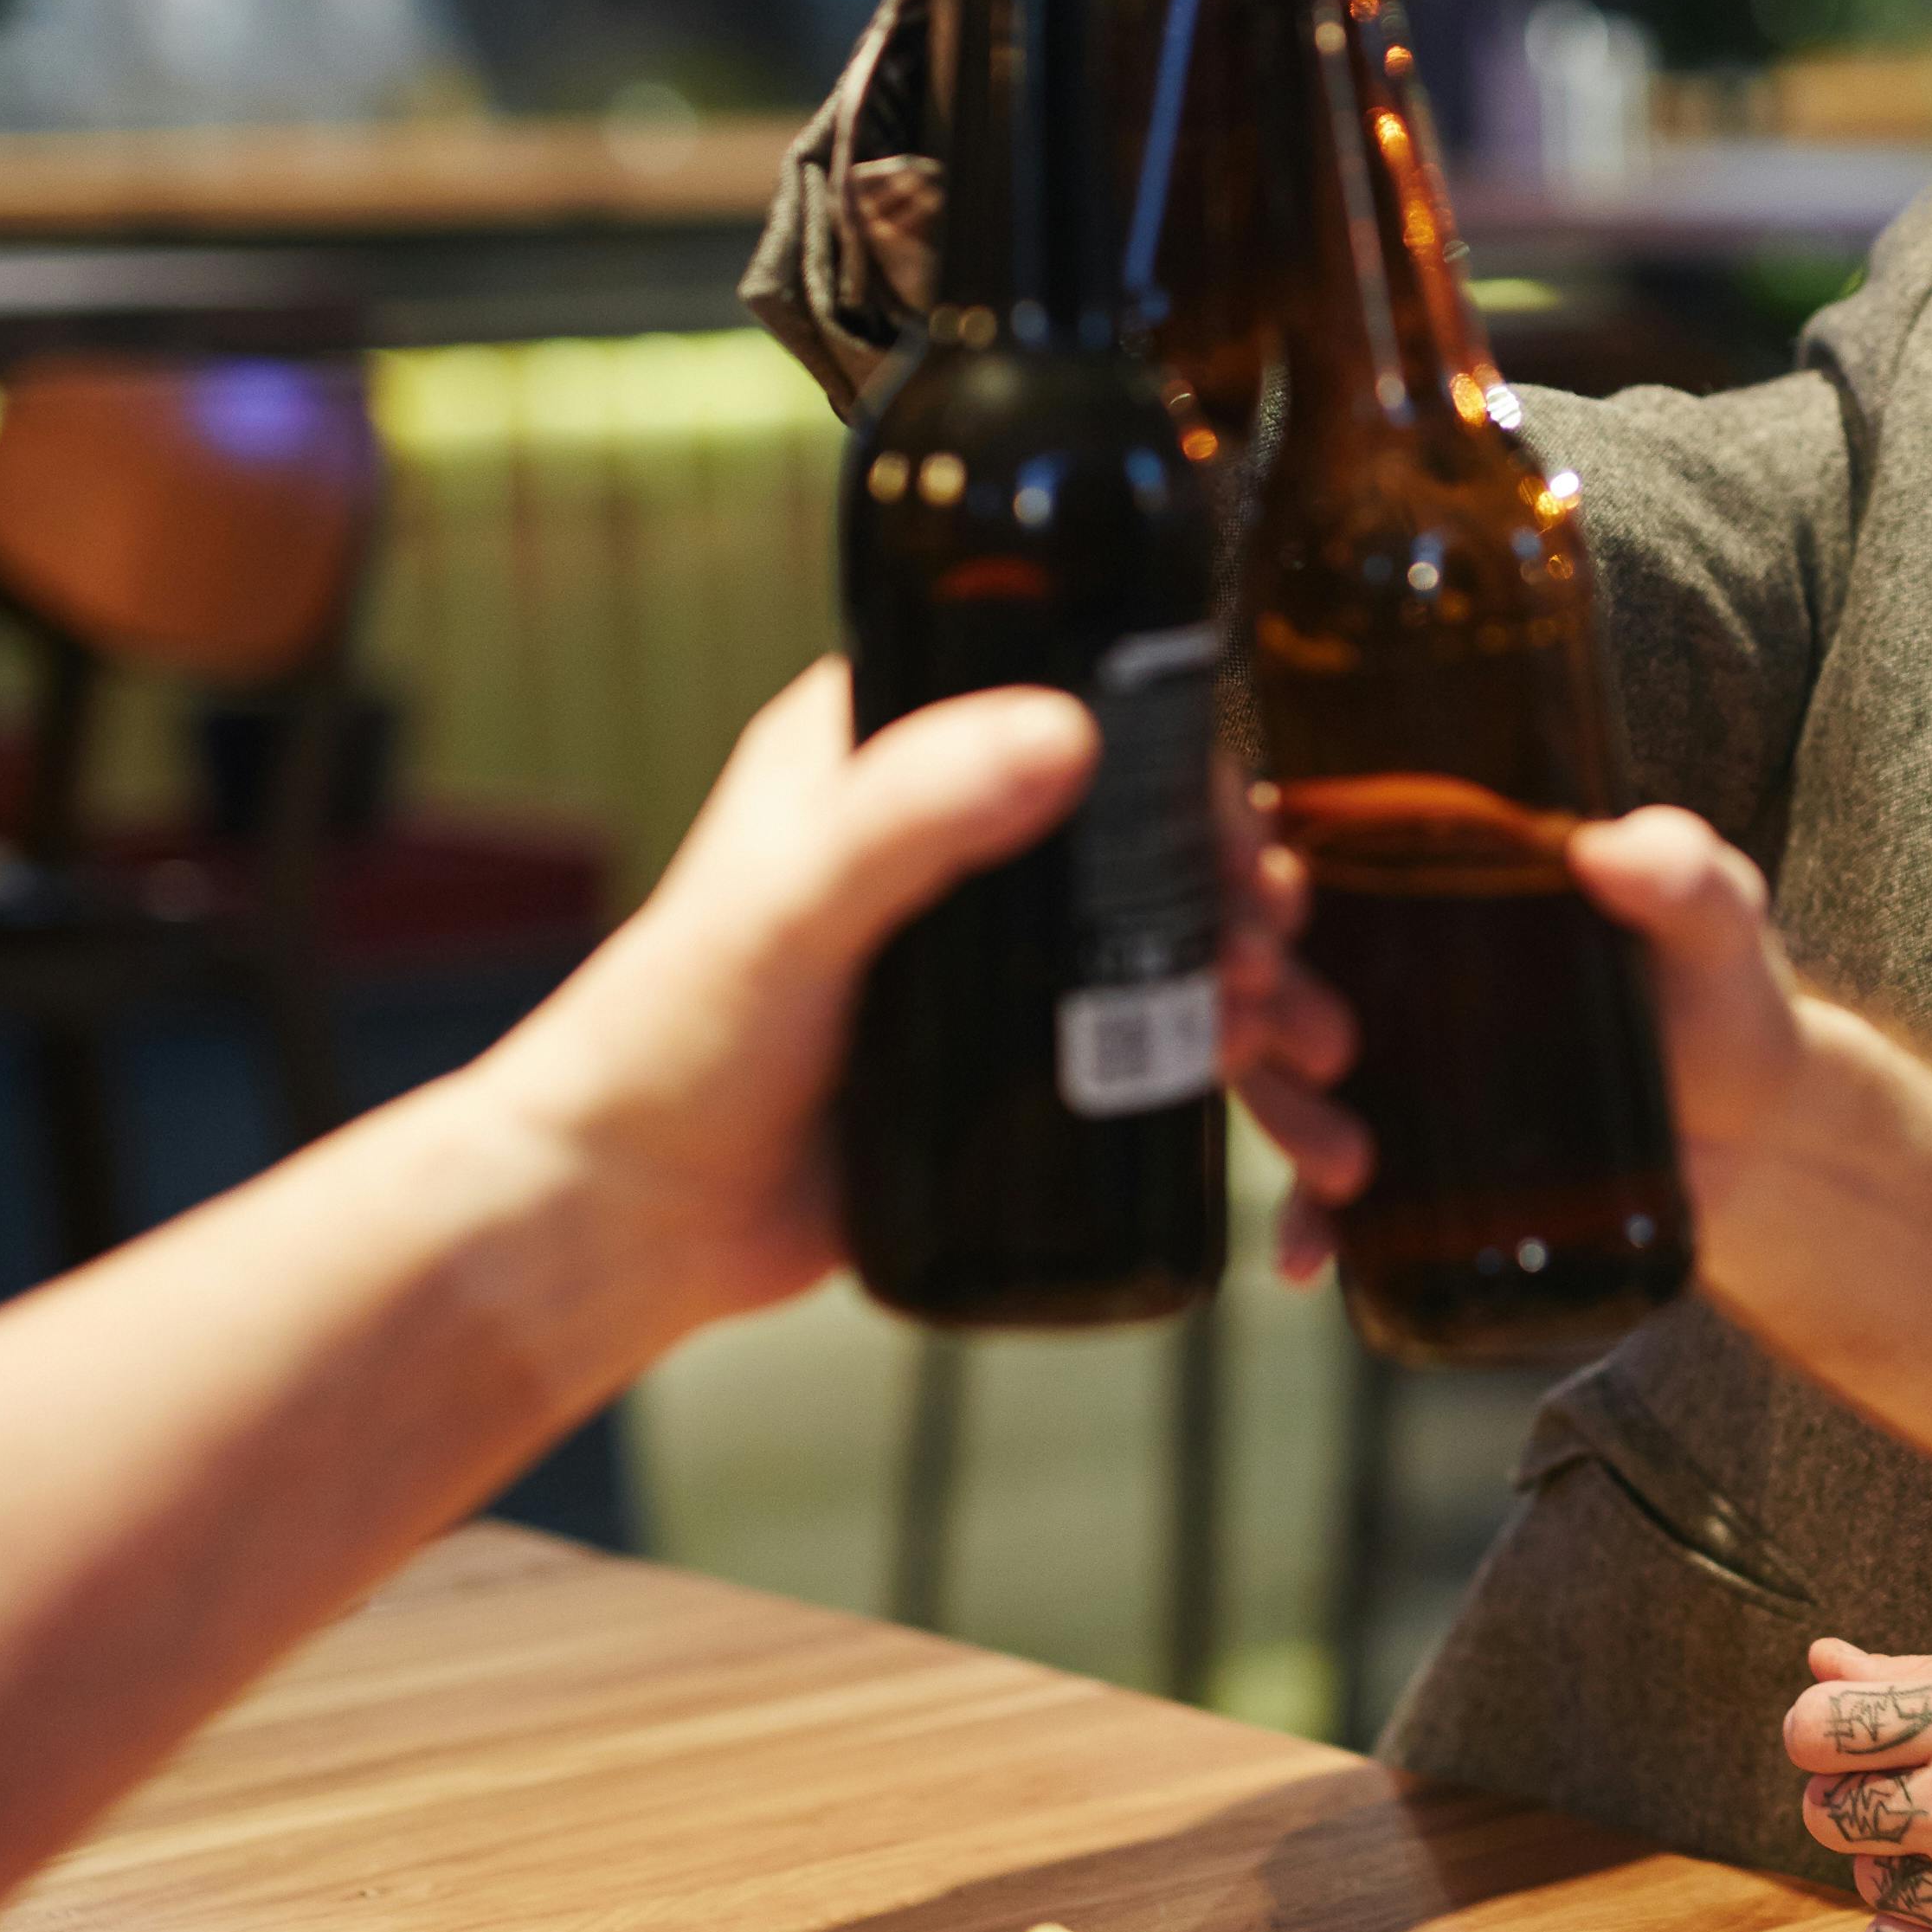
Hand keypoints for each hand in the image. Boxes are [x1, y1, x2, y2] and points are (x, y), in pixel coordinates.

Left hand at [465, 663, 1310, 1339]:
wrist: (629, 1224)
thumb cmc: (668, 1046)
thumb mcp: (786, 911)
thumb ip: (908, 814)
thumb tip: (1068, 736)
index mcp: (890, 751)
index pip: (1076, 706)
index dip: (1184, 764)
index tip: (1243, 840)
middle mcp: (952, 836)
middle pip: (1148, 836)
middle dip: (1245, 897)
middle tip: (1269, 961)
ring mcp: (990, 954)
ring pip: (1169, 949)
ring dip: (1260, 993)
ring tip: (1302, 1050)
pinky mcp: (1012, 1060)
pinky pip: (1150, 1054)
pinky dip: (1234, 1092)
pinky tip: (1296, 1140)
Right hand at [1229, 801, 1811, 1285]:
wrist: (1756, 1130)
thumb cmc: (1720, 993)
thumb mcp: (1712, 917)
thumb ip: (1682, 872)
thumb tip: (1608, 850)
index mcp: (1426, 874)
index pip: (1295, 845)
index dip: (1249, 865)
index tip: (1279, 897)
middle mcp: (1381, 962)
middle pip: (1262, 968)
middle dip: (1260, 1004)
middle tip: (1330, 1047)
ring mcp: (1383, 1067)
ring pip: (1276, 1076)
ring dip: (1283, 1116)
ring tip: (1347, 1166)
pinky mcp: (1403, 1161)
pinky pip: (1321, 1191)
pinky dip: (1304, 1223)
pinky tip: (1308, 1256)